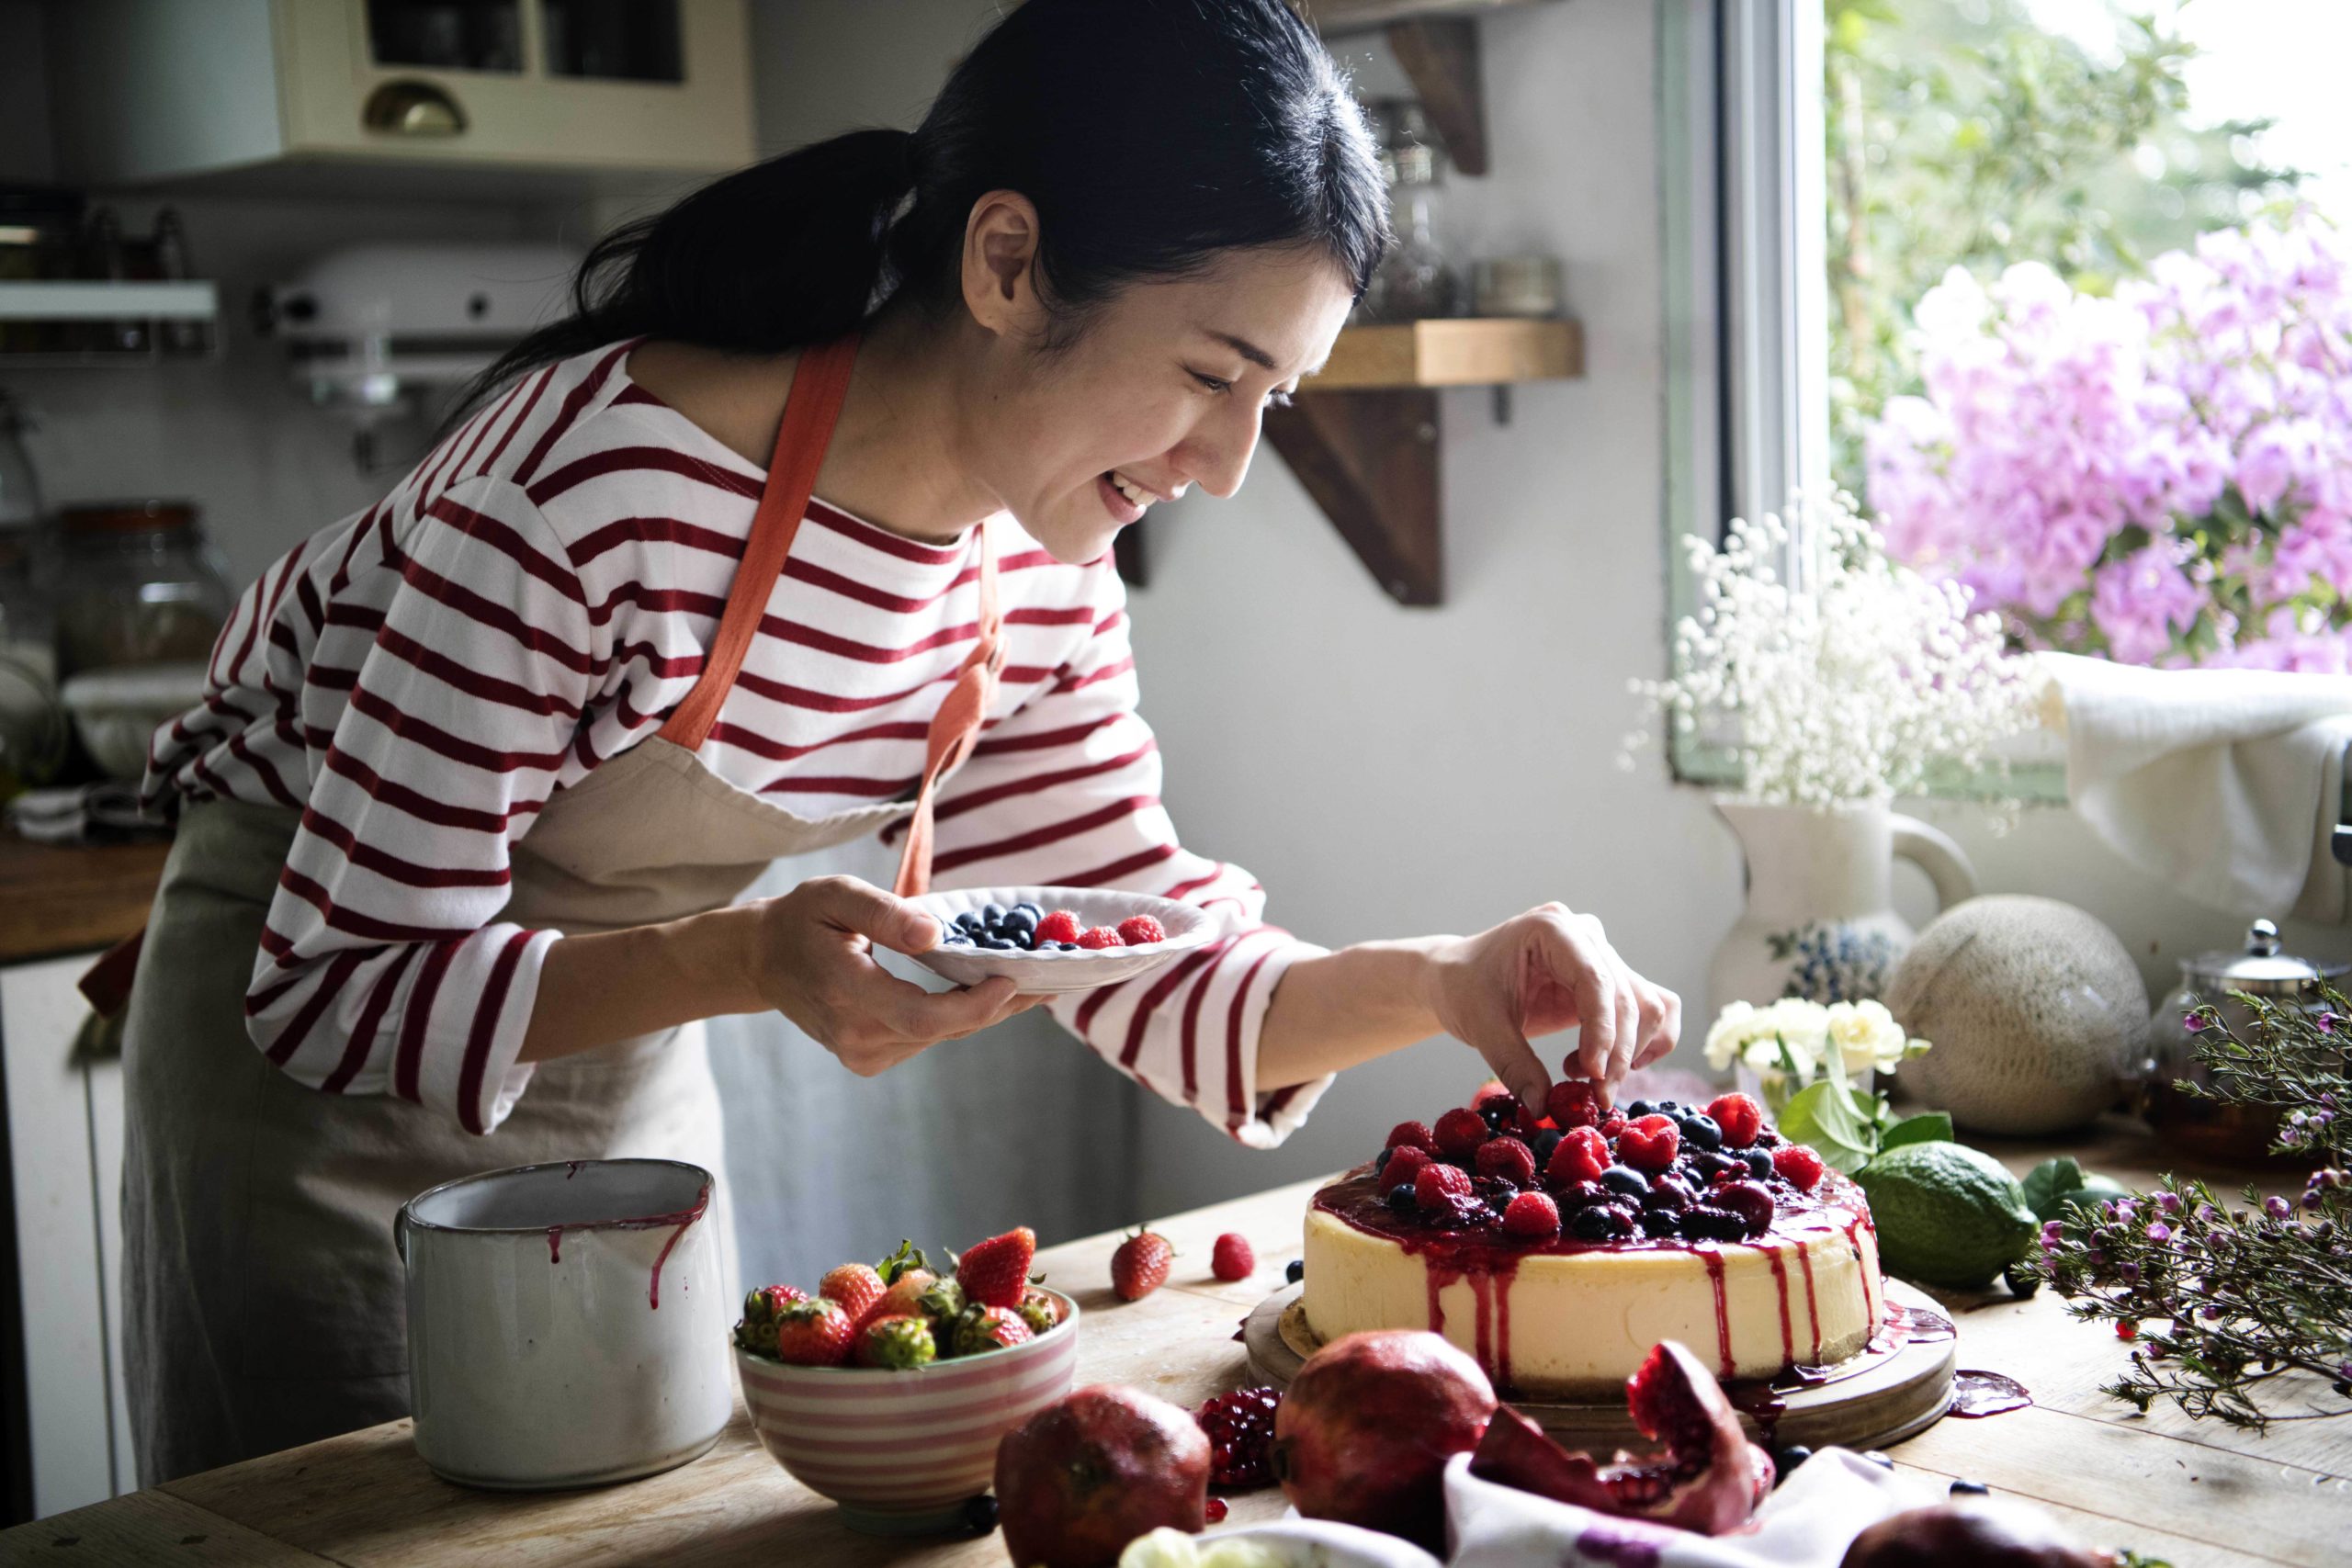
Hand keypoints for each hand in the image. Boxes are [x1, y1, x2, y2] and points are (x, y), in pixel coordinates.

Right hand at [746, 876, 1044, 1075]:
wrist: (763, 961)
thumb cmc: (803, 918)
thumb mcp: (837, 896)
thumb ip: (885, 913)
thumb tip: (936, 935)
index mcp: (845, 991)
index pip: (923, 1015)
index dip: (975, 1004)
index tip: (1014, 978)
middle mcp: (855, 1036)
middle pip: (944, 1029)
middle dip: (1000, 1004)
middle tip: (1053, 980)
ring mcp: (862, 1054)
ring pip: (941, 1035)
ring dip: (985, 1009)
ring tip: (1031, 980)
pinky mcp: (870, 1058)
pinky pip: (928, 1037)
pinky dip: (960, 1015)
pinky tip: (988, 990)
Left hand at [1425, 902, 1679, 1110]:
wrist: (1458, 978)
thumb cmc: (1464, 988)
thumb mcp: (1480, 1025)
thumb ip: (1513, 1063)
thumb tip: (1542, 1106)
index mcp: (1552, 929)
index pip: (1595, 979)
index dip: (1602, 1031)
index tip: (1593, 1074)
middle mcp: (1587, 936)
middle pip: (1628, 997)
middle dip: (1617, 1054)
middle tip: (1595, 1098)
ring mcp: (1603, 956)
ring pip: (1648, 1005)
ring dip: (1630, 1053)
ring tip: (1586, 1079)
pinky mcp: (1611, 982)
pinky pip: (1652, 1008)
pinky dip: (1644, 1044)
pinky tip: (1608, 1066)